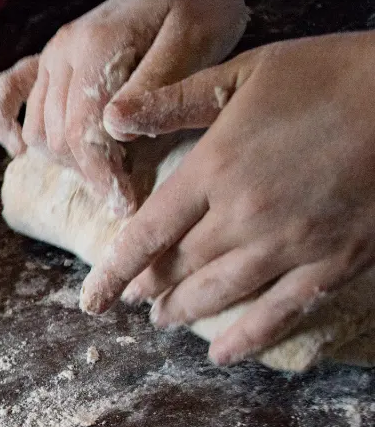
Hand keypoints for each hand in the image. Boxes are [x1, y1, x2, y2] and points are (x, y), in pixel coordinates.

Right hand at [0, 0, 246, 214]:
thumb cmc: (198, 7)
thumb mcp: (193, 43)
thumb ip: (153, 87)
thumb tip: (114, 128)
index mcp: (96, 49)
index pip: (83, 130)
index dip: (101, 175)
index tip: (124, 204)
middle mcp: (63, 52)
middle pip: (57, 136)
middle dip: (88, 172)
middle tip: (124, 192)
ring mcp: (51, 56)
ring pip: (38, 128)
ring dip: (65, 159)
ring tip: (104, 171)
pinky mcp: (49, 59)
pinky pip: (10, 93)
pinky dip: (6, 125)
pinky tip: (19, 151)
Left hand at [80, 32, 374, 364]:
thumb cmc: (330, 73)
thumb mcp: (244, 72)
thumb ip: (175, 100)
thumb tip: (111, 116)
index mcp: (215, 168)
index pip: (147, 234)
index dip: (114, 272)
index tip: (92, 299)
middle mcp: (244, 214)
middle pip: (179, 267)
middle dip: (151, 287)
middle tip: (134, 299)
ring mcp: (291, 243)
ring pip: (220, 293)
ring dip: (186, 310)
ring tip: (165, 319)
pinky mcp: (335, 261)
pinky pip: (281, 312)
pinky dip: (248, 338)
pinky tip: (224, 354)